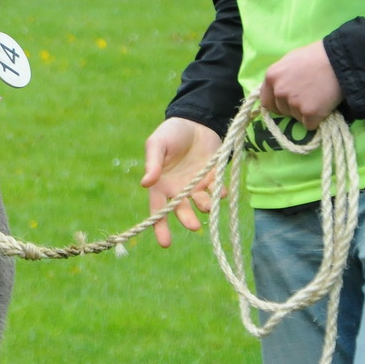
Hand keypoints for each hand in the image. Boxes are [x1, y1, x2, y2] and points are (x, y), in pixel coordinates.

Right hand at [141, 118, 220, 248]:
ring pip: (202, 204)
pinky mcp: (214, 178)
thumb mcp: (157, 144)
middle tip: (193, 225)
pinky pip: (218, 191)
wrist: (195, 120)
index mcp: (161, 184)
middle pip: (182, 211)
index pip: (158, 209)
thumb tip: (145, 184)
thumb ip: (152, 163)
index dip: (160, 227)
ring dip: (205, 207)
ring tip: (206, 203)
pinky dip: (220, 194)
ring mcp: (197, 185)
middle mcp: (179, 189)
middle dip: (187, 220)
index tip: (165, 243)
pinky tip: (220, 191)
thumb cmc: (170, 132)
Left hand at [258, 40, 341, 130]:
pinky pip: (310, 124)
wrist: (339, 61)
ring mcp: (293, 103)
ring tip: (318, 98)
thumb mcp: (290, 61)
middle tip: (308, 98)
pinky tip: (323, 107)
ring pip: (296, 118)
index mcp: (271, 77)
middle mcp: (279, 91)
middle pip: (282, 111)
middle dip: (292, 108)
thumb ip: (281, 77)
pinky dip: (317, 120)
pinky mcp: (309, 113)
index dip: (278, 103)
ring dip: (305, 113)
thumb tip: (276, 90)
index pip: (266, 102)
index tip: (287, 103)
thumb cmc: (316, 57)